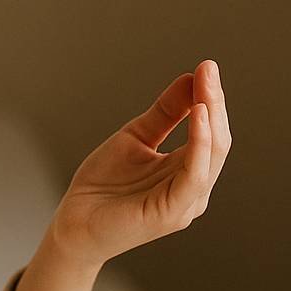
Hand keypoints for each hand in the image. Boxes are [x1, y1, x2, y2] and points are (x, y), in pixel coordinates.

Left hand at [48, 59, 230, 265]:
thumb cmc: (102, 186)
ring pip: (211, 156)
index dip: (210, 98)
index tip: (206, 67)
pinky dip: (199, 144)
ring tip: (205, 89)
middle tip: (207, 70)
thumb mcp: (136, 138)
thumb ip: (165, 113)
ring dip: (211, 119)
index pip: (211, 130)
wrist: (72, 223)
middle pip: (217, 140)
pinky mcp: (171, 213)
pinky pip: (194, 175)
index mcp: (187, 170)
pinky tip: (197, 118)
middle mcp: (193, 188)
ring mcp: (185, 203)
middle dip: (214, 102)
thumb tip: (192, 78)